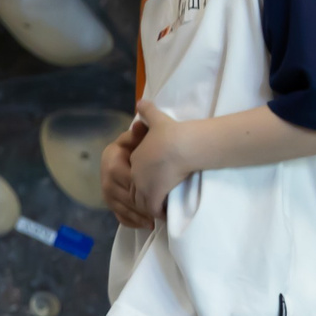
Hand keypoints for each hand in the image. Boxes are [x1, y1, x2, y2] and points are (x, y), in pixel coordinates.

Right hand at [100, 118, 148, 228]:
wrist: (124, 155)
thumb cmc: (135, 145)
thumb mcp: (135, 137)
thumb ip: (138, 133)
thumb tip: (140, 124)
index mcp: (111, 162)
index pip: (126, 177)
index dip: (141, 187)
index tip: (158, 192)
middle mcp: (106, 179)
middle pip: (124, 196)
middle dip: (141, 205)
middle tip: (160, 211)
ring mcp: (107, 193)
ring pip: (121, 208)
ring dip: (138, 216)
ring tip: (154, 221)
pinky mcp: (111, 203)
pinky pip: (120, 216)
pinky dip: (132, 222)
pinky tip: (145, 225)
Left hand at [124, 101, 195, 220]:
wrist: (181, 145)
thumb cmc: (172, 133)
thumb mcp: (157, 120)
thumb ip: (148, 112)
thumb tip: (140, 101)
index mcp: (135, 158)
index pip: (134, 175)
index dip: (143, 181)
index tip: (153, 185)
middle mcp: (135, 173)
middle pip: (134, 191)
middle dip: (143, 197)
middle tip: (153, 202)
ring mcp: (143, 185)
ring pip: (141, 202)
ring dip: (149, 207)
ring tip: (158, 210)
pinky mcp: (153, 195)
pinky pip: (152, 209)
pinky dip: (157, 213)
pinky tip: (164, 214)